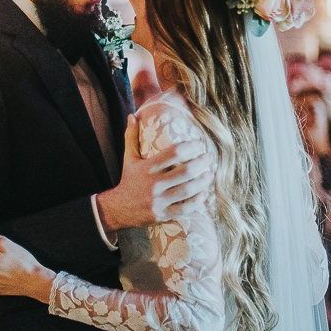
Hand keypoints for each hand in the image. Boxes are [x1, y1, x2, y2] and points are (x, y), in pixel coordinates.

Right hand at [96, 114, 212, 230]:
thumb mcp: (129, 158)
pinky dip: (197, 201)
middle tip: (209, 157)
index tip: (199, 143)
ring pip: (187, 190)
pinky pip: (185, 208)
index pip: (173, 153)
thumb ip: (131, 136)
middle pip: (184, 172)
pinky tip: (204, 194)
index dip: (189, 147)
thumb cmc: (128, 179)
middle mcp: (153, 184)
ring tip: (210, 174)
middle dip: (201, 163)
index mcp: (147, 168)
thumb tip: (132, 116)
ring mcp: (159, 200)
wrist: (119, 208)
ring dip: (202, 182)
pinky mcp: (163, 214)